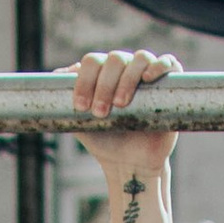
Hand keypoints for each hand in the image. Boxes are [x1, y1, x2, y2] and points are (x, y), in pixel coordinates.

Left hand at [69, 48, 180, 173]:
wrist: (130, 164)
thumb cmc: (105, 141)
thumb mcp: (80, 121)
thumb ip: (64, 101)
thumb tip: (54, 76)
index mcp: (103, 72)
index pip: (92, 62)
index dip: (85, 81)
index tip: (81, 107)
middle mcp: (125, 68)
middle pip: (114, 59)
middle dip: (105, 85)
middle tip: (101, 112)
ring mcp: (148, 74)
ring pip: (140, 58)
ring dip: (128, 78)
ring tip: (121, 104)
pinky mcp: (169, 84)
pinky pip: (169, 63)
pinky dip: (159, 66)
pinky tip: (148, 78)